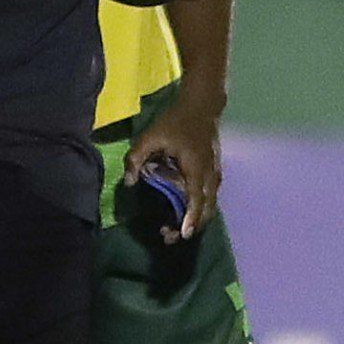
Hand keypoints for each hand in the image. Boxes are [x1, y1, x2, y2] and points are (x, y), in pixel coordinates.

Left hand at [126, 102, 222, 235]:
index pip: (196, 198)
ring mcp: (215, 173)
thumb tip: (128, 183)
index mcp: (196, 167)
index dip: (190, 218)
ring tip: (177, 228)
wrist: (202, 106)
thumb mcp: (150, 137)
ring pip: (212, 204)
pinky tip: (188, 212)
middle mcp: (209, 174)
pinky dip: (202, 208)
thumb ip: (136, 159)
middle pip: (207, 208)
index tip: (184, 234)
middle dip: (192, 225)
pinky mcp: (215, 172)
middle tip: (172, 237)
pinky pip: (211, 196)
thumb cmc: (176, 122)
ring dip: (197, 219)